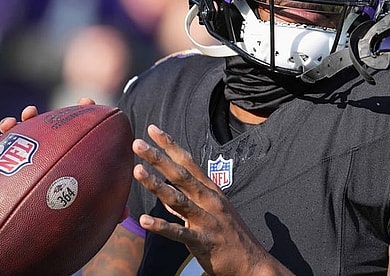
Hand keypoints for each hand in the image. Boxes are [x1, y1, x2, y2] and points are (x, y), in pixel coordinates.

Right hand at [0, 98, 130, 221]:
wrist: (35, 236)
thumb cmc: (68, 219)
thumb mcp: (87, 211)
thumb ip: (105, 209)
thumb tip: (126, 214)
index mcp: (73, 157)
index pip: (81, 130)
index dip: (84, 113)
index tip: (86, 102)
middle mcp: (49, 154)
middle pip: (47, 130)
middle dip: (41, 117)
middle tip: (37, 111)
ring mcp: (26, 162)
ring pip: (20, 139)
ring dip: (14, 127)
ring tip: (11, 122)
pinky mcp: (4, 174)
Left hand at [133, 125, 291, 275]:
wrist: (252, 262)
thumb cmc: (230, 234)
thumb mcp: (212, 210)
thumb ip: (185, 200)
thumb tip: (163, 190)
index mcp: (210, 190)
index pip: (187, 162)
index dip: (170, 145)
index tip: (153, 129)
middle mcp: (208, 200)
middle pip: (180, 175)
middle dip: (158, 158)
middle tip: (137, 143)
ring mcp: (206, 220)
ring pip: (177, 199)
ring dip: (156, 184)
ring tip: (137, 171)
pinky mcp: (202, 242)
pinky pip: (179, 233)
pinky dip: (161, 226)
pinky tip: (144, 220)